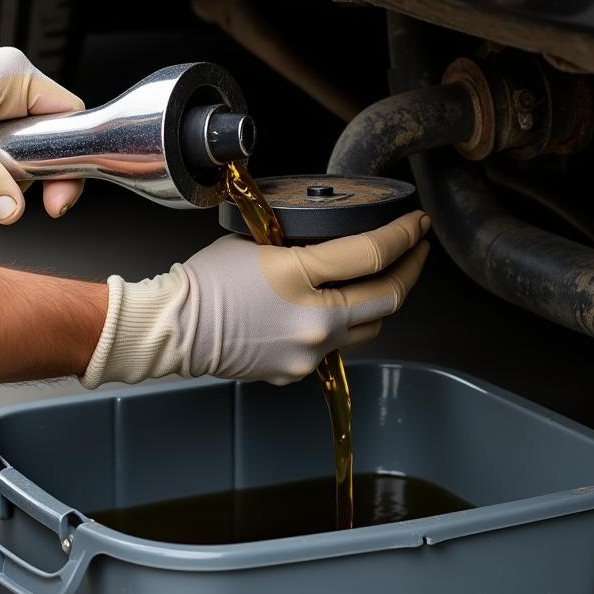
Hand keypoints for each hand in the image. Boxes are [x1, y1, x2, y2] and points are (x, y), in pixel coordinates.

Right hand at [81, 209, 429, 387]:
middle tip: (417, 249)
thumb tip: (332, 242)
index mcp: (302, 278)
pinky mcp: (300, 371)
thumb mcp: (257, 243)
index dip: (404, 235)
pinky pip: (336, 345)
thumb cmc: (205, 280)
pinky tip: (334, 307)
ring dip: (382, 301)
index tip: (417, 222)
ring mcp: (311, 352)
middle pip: (388, 297)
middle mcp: (315, 321)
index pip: (373, 254)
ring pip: (369, 327)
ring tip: (382, 278)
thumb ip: (301, 244)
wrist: (175, 329)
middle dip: (411, 269)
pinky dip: (342, 324)